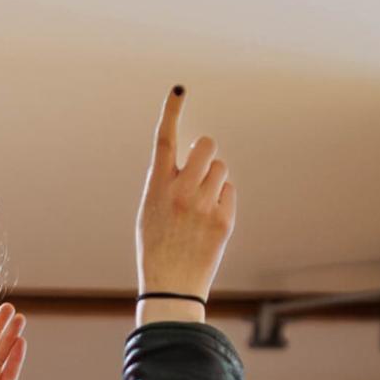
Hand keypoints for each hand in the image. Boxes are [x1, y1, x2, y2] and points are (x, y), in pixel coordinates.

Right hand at [136, 86, 235, 306]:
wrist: (171, 290)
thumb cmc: (157, 248)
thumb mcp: (150, 211)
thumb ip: (167, 181)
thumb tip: (193, 158)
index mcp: (157, 188)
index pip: (165, 140)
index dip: (172, 111)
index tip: (179, 89)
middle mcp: (181, 192)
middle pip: (206, 145)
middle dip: (205, 153)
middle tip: (199, 172)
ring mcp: (203, 206)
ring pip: (220, 168)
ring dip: (213, 179)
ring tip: (200, 206)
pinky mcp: (223, 220)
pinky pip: (228, 191)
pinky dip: (222, 200)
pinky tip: (209, 221)